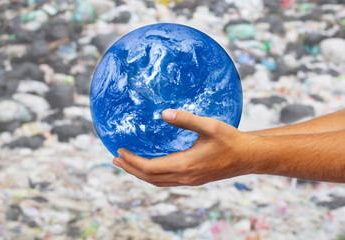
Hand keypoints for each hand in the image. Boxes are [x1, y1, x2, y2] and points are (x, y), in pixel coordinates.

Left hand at [113, 109, 256, 186]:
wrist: (248, 157)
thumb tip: (164, 113)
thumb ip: (186, 119)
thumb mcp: (210, 126)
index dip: (132, 160)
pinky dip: (153, 175)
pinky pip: (167, 181)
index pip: (149, 168)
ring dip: (140, 174)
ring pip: (158, 182)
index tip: (119, 151)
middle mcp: (185, 177)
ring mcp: (189, 180)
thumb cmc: (231, 140)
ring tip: (127, 164)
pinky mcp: (194, 179)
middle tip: (116, 159)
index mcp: (185, 165)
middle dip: (130, 169)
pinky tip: (151, 167)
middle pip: (149, 178)